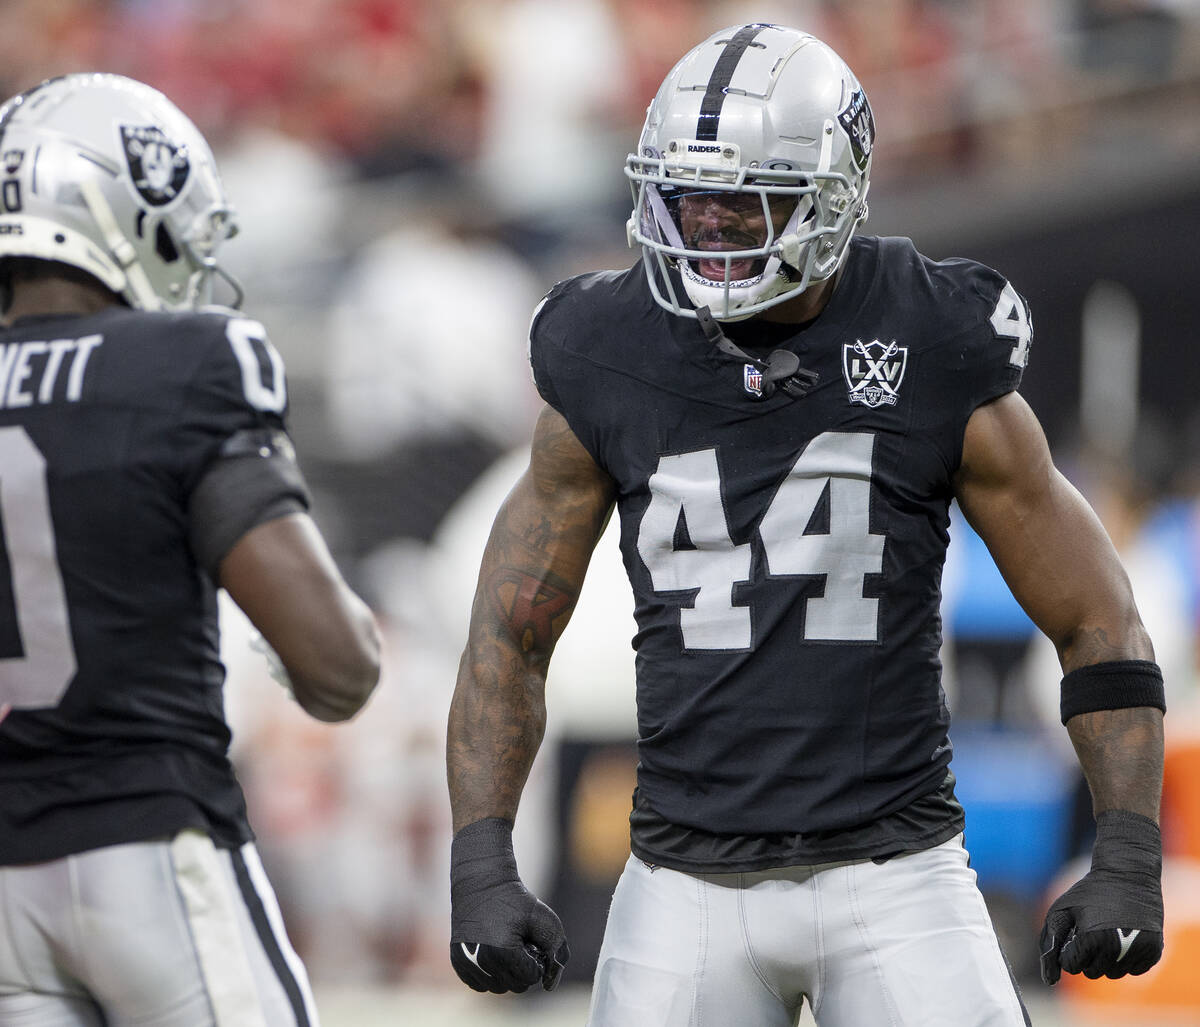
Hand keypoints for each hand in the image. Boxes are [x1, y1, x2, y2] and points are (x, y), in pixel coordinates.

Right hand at [449, 818, 569, 993]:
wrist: (481, 881)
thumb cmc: (516, 900)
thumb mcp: (545, 920)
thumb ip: (557, 953)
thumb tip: (550, 986)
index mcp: (503, 953)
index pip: (531, 978)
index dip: (537, 959)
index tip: (530, 938)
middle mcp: (481, 962)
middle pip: (515, 986)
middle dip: (523, 968)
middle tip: (520, 942)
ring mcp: (466, 963)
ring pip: (497, 988)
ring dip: (507, 973)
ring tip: (506, 946)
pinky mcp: (457, 962)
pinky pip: (480, 984)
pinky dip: (489, 974)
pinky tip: (493, 952)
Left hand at [1039, 810, 1163, 984]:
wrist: (1128, 874)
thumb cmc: (1089, 893)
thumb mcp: (1061, 912)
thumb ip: (1049, 945)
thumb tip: (1049, 980)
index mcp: (1092, 939)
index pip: (1071, 966)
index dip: (1068, 947)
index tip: (1075, 929)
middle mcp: (1117, 949)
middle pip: (1092, 973)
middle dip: (1086, 955)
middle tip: (1091, 928)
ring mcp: (1138, 952)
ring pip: (1112, 974)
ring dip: (1106, 958)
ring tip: (1107, 930)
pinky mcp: (1154, 952)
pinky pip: (1132, 970)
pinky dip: (1125, 958)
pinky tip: (1124, 934)